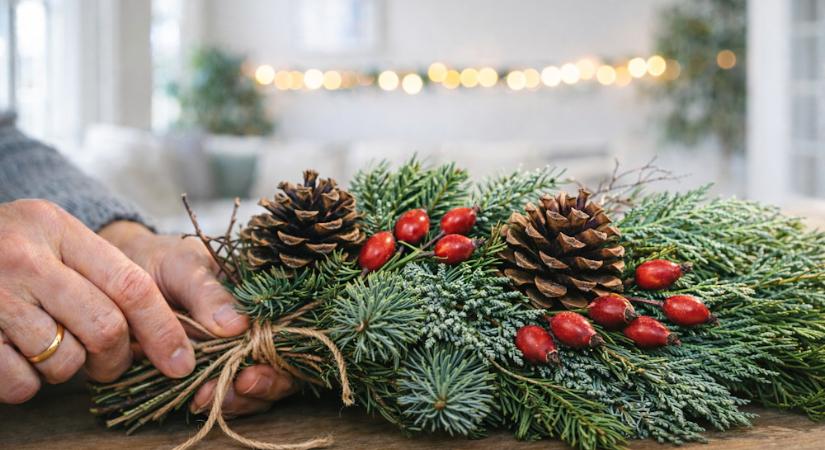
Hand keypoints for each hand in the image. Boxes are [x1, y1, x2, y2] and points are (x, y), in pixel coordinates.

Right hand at [0, 200, 194, 403]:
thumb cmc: (11, 249)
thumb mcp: (56, 237)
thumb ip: (109, 272)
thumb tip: (190, 327)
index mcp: (58, 228)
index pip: (131, 285)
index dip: (164, 329)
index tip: (181, 362)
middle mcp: (25, 256)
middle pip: (106, 327)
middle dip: (117, 358)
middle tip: (109, 362)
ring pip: (65, 360)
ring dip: (68, 369)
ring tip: (51, 347)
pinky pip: (21, 381)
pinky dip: (28, 384)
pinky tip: (17, 358)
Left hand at [99, 221, 297, 416]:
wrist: (118, 274)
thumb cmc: (161, 260)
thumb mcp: (184, 266)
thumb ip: (208, 293)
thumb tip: (238, 326)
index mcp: (260, 302)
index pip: (287, 336)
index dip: (280, 360)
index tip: (254, 371)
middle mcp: (252, 331)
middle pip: (278, 369)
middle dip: (263, 386)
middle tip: (240, 387)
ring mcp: (229, 354)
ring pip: (253, 389)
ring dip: (239, 401)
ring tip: (208, 397)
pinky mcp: (202, 373)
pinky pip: (219, 395)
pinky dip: (213, 402)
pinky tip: (196, 401)